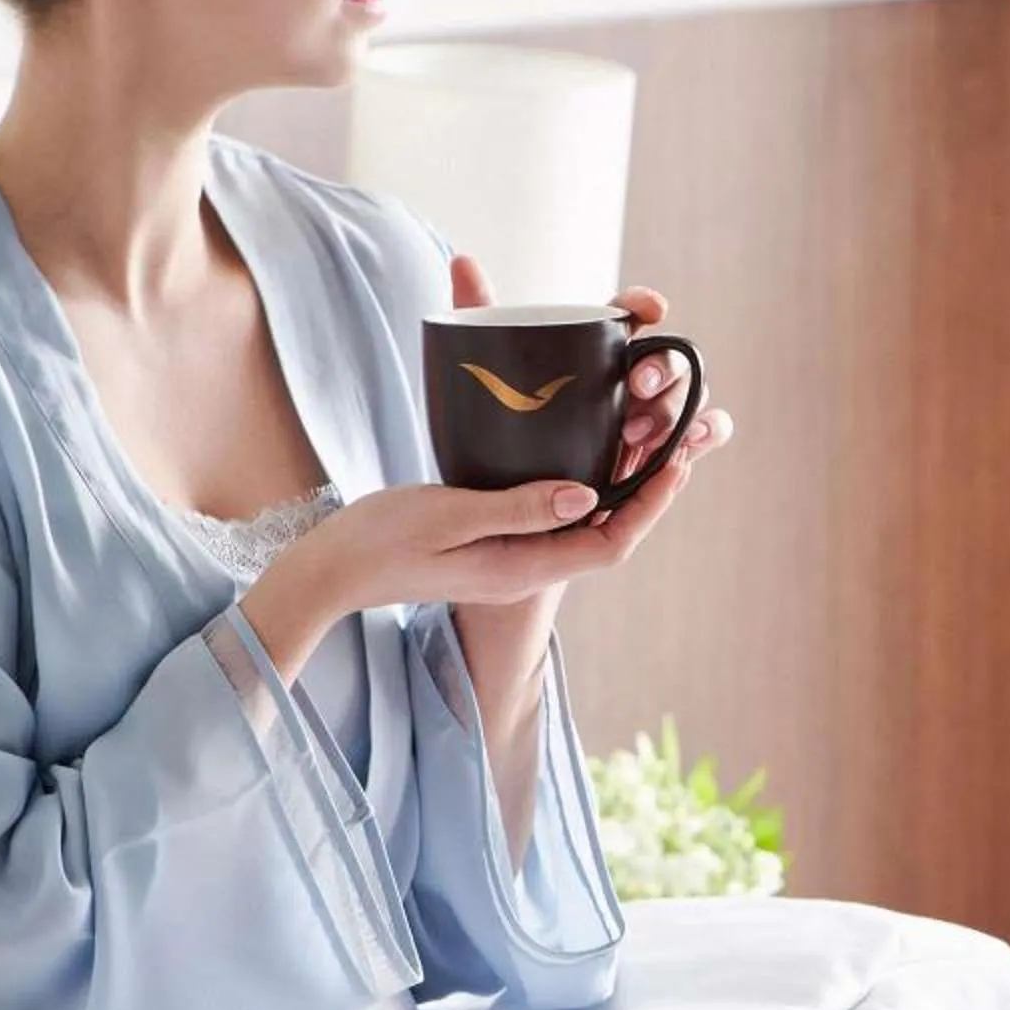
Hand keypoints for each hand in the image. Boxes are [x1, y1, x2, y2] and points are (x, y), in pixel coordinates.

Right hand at [239, 476, 661, 677]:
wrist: (332, 569)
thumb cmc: (380, 540)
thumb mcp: (448, 515)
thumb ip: (517, 507)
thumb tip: (588, 494)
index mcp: (522, 569)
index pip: (611, 545)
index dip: (652, 506)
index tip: (677, 461)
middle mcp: (527, 568)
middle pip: (608, 535)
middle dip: (648, 493)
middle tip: (677, 441)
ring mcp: (512, 557)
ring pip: (585, 525)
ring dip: (620, 487)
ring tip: (645, 440)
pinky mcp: (495, 540)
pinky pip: (555, 515)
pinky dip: (581, 484)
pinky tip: (585, 450)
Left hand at [448, 255, 733, 511]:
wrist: (505, 486)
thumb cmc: (504, 422)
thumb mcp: (484, 370)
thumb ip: (477, 317)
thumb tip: (463, 260)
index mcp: (602, 345)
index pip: (633, 312)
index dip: (645, 304)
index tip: (650, 308)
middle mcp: (636, 375)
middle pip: (672, 357)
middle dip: (665, 367)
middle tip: (635, 385)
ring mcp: (654, 415)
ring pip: (693, 396)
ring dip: (678, 408)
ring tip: (642, 435)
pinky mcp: (663, 454)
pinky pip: (700, 438)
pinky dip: (705, 435)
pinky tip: (685, 452)